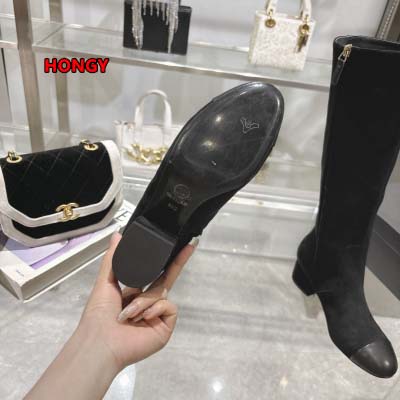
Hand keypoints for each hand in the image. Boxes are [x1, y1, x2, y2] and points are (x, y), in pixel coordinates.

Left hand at [78, 232, 197, 371]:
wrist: (101, 342)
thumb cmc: (99, 314)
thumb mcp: (105, 282)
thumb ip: (113, 258)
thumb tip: (117, 235)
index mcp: (135, 292)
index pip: (153, 272)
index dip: (163, 259)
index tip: (175, 244)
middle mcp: (148, 303)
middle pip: (166, 278)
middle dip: (178, 262)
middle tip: (190, 245)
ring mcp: (157, 314)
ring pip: (162, 293)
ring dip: (145, 300)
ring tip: (128, 313)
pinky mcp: (165, 325)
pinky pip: (169, 306)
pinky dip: (155, 308)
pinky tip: (143, 318)